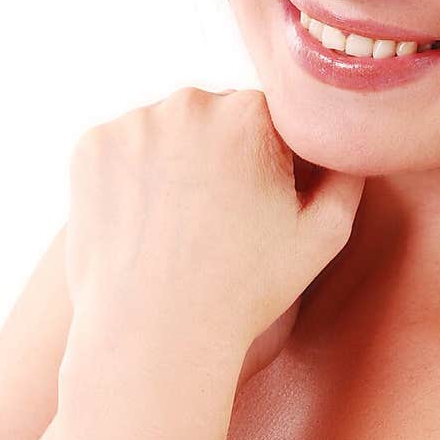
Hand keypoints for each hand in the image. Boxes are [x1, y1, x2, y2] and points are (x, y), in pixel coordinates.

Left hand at [64, 87, 363, 359]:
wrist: (153, 338)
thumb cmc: (244, 291)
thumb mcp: (323, 236)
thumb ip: (348, 176)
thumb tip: (350, 142)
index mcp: (251, 112)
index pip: (272, 120)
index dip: (274, 164)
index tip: (262, 208)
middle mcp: (188, 102)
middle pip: (217, 117)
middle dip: (224, 155)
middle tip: (220, 219)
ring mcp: (132, 122)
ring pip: (167, 129)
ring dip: (176, 160)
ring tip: (180, 224)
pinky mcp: (90, 146)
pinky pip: (122, 146)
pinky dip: (132, 172)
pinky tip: (146, 219)